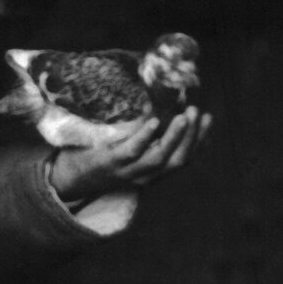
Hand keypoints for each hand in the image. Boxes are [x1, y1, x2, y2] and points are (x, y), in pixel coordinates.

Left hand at [47, 108, 209, 200]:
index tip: (208, 118)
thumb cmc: (105, 158)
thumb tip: (162, 105)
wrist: (74, 178)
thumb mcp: (132, 150)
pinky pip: (132, 152)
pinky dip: (145, 137)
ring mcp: (129, 171)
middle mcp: (146, 176)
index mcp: (155, 172)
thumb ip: (148, 135)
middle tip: (197, 112)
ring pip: (159, 158)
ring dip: (175, 137)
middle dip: (192, 137)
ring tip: (184, 116)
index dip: (200, 140)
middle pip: (178, 161)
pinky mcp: (112, 163)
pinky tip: (153, 122)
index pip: (186, 158)